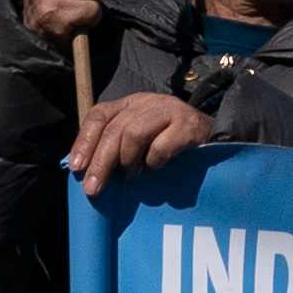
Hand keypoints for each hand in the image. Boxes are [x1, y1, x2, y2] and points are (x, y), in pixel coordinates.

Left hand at [68, 91, 219, 187]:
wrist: (215, 140)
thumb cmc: (170, 145)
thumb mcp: (139, 141)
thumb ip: (115, 147)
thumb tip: (83, 170)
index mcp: (130, 104)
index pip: (99, 114)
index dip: (84, 141)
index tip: (77, 168)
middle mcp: (148, 102)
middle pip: (114, 128)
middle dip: (100, 162)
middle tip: (94, 189)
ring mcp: (170, 111)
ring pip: (133, 133)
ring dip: (128, 161)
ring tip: (132, 176)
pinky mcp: (189, 126)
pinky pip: (161, 146)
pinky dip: (153, 162)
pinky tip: (156, 169)